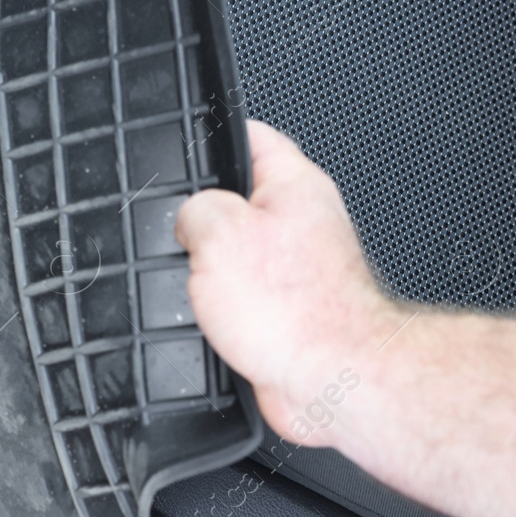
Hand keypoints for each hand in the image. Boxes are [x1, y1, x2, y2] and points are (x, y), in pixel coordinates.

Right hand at [175, 120, 408, 442]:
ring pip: (234, 255)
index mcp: (294, 186)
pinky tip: (216, 320)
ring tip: (206, 287)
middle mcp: (302, 222)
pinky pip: (240, 297)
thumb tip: (187, 222)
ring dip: (211, 272)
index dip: (215, 138)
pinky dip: (222, 309)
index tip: (190, 147)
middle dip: (202, 221)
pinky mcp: (288, 309)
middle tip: (187, 236)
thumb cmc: (296, 310)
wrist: (329, 378)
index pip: (252, 138)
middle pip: (236, 202)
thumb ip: (195, 209)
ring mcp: (297, 268)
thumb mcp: (218, 233)